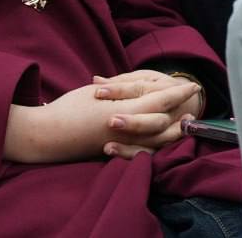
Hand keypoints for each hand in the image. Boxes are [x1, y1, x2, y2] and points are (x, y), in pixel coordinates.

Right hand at [3, 79, 199, 163]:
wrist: (48, 135)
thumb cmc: (68, 109)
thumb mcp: (97, 93)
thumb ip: (122, 91)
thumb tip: (141, 88)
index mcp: (123, 109)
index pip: (159, 100)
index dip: (177, 93)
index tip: (192, 85)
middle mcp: (127, 130)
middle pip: (163, 121)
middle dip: (179, 110)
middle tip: (193, 102)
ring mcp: (123, 145)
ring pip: (157, 139)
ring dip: (174, 129)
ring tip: (186, 121)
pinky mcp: (116, 155)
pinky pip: (145, 152)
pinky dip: (158, 145)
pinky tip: (163, 139)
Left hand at [93, 71, 204, 159]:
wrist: (181, 102)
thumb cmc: (153, 87)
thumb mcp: (142, 78)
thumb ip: (120, 82)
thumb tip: (96, 80)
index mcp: (165, 88)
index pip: (141, 89)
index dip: (119, 90)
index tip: (98, 92)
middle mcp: (171, 112)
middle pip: (154, 120)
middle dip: (133, 122)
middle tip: (111, 122)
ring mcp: (169, 131)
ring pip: (154, 139)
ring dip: (131, 144)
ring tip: (107, 146)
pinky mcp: (161, 145)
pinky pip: (148, 153)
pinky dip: (131, 153)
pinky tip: (112, 152)